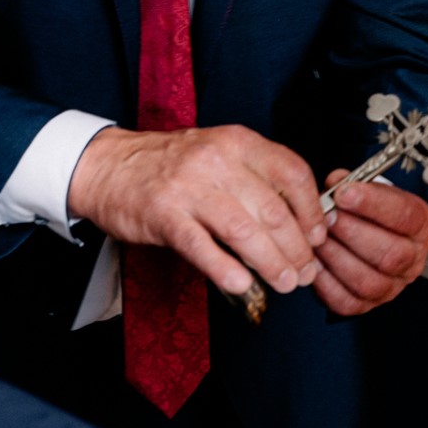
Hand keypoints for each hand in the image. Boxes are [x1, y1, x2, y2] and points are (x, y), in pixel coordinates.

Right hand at [68, 125, 328, 298]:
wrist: (109, 165)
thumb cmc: (172, 165)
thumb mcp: (219, 154)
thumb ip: (256, 179)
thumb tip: (300, 223)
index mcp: (237, 142)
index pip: (291, 173)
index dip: (311, 210)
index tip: (318, 237)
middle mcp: (216, 160)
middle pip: (272, 209)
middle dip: (296, 248)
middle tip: (304, 272)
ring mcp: (188, 187)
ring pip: (243, 230)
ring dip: (270, 263)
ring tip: (284, 283)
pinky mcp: (164, 214)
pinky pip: (201, 247)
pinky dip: (225, 269)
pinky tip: (241, 285)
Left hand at [311, 171, 427, 315]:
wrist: (371, 236)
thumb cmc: (370, 212)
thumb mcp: (369, 190)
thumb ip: (352, 184)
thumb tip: (334, 183)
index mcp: (420, 226)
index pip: (405, 216)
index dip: (373, 205)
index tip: (344, 193)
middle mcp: (412, 260)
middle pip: (390, 255)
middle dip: (353, 233)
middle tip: (327, 217)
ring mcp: (392, 287)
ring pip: (369, 282)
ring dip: (338, 257)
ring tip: (317, 238)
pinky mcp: (367, 305)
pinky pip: (347, 302)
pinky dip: (326, 283)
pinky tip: (314, 262)